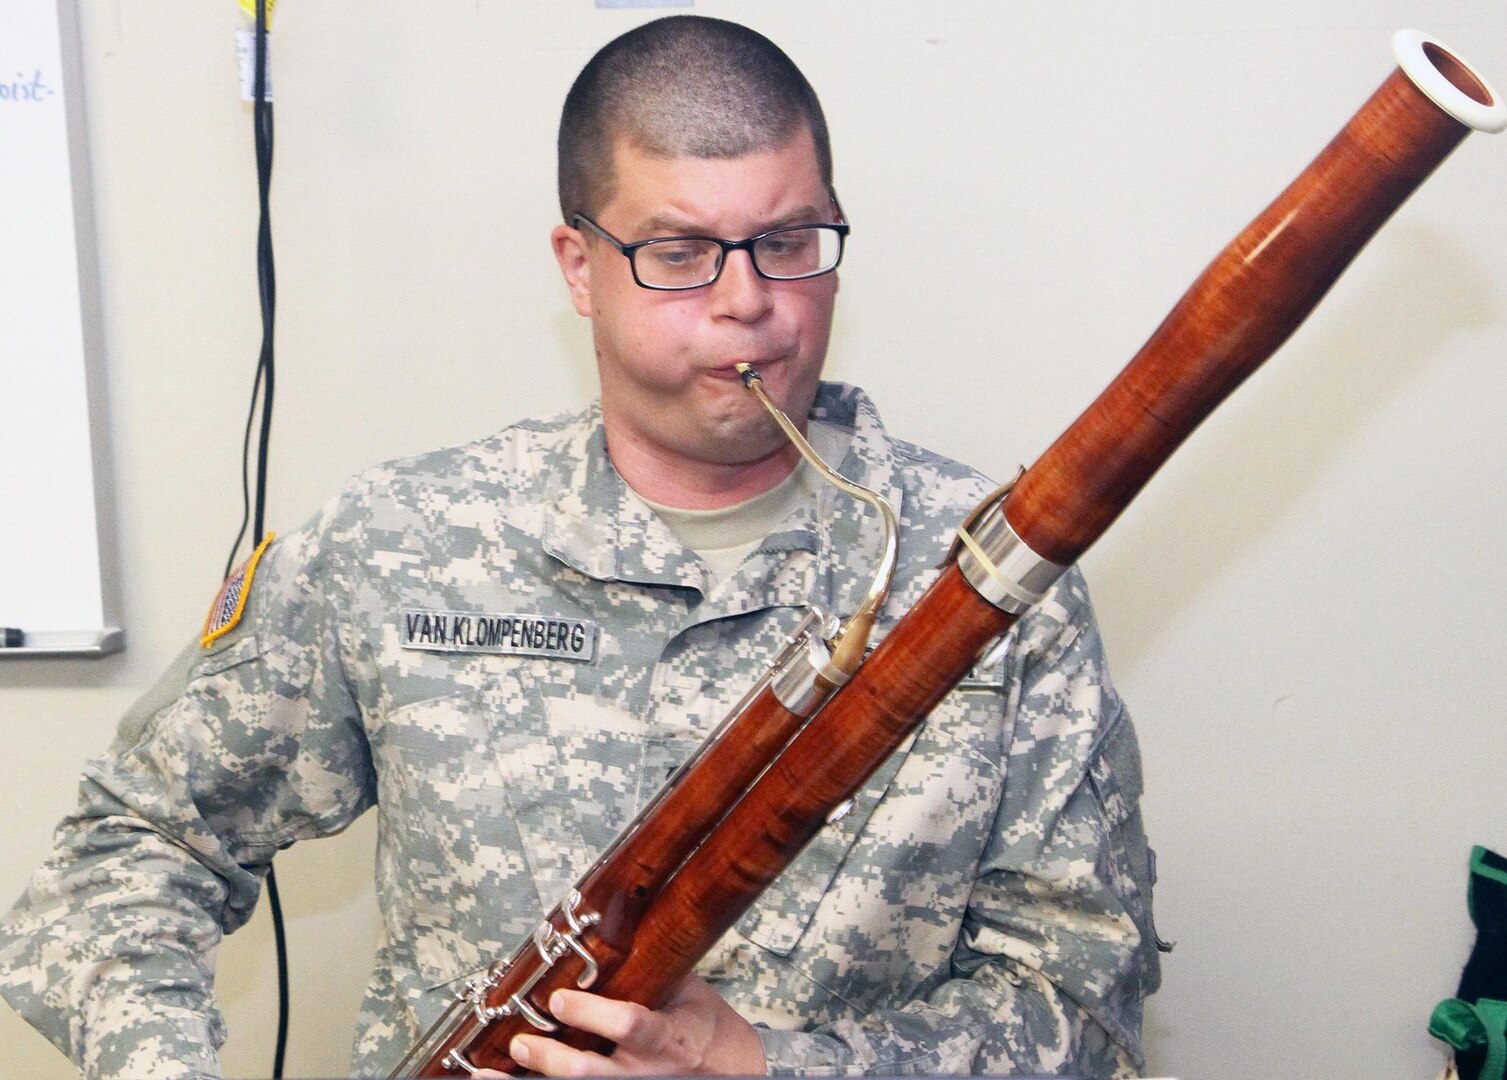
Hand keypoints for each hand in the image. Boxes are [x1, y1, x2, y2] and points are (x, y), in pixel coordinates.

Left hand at [500, 973, 766, 1075]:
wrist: (733, 1073)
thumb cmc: (706, 1028)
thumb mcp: (688, 992)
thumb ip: (654, 967)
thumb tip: (614, 923)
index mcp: (666, 1036)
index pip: (630, 1026)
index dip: (592, 1014)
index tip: (559, 998)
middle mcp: (645, 1072)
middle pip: (591, 1074)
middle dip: (550, 1058)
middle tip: (521, 1040)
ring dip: (534, 1079)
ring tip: (493, 1071)